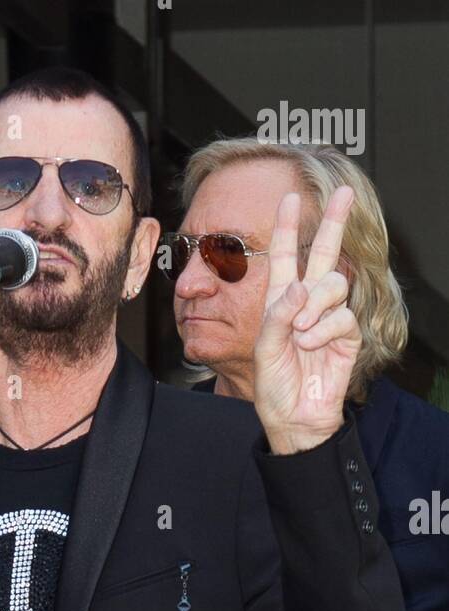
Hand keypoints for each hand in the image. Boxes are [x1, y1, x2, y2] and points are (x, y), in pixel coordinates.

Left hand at [254, 185, 360, 454]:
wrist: (294, 417)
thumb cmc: (273, 386)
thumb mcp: (264, 349)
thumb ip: (277, 316)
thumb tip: (300, 288)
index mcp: (280, 301)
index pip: (283, 256)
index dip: (286, 227)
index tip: (290, 196)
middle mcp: (306, 303)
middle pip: (323, 253)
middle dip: (333, 222)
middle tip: (343, 193)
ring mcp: (328, 317)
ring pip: (334, 283)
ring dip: (315, 304)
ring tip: (301, 331)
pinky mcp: (347, 334)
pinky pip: (342, 315)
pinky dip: (324, 329)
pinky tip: (311, 345)